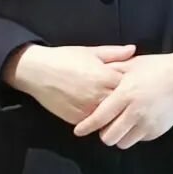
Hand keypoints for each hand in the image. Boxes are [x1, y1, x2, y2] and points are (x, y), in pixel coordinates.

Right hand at [4, 43, 137, 125]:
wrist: (38, 72)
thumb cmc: (65, 58)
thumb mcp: (91, 52)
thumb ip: (115, 53)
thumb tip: (134, 50)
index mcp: (106, 77)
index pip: (130, 86)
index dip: (133, 84)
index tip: (135, 83)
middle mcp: (99, 96)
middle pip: (123, 104)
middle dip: (126, 101)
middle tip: (129, 99)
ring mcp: (89, 111)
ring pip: (110, 117)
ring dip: (113, 113)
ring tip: (115, 108)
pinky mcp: (78, 120)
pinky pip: (94, 123)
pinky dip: (98, 120)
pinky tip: (100, 113)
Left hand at [72, 50, 172, 148]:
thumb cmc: (155, 67)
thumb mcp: (131, 64)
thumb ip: (111, 71)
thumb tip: (92, 76)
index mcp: (126, 94)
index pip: (100, 117)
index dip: (87, 126)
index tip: (77, 131)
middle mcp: (136, 112)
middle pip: (109, 137)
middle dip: (103, 132)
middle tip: (104, 124)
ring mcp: (148, 123)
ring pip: (123, 142)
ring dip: (118, 136)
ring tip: (120, 123)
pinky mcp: (158, 131)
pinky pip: (138, 139)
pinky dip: (133, 134)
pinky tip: (135, 121)